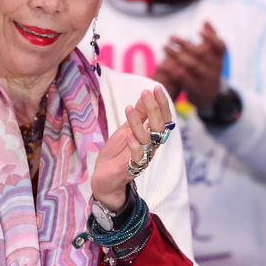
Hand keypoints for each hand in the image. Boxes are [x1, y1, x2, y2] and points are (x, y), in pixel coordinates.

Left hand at [92, 86, 173, 210]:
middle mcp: (150, 146)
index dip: (161, 104)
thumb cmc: (117, 153)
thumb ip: (138, 115)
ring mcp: (142, 157)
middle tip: (147, 92)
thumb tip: (146, 94)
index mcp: (151, 136)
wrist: (103, 178)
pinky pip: (137, 156)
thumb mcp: (126, 129)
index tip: (156, 88)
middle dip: (154, 108)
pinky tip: (128, 135)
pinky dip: (133, 145)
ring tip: (129, 108)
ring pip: (146, 139)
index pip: (163, 118)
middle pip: (158, 126)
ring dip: (138, 123)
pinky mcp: (131, 168)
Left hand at [156, 21, 226, 110]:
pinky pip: (183, 78)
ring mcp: (206, 78)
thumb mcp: (213, 55)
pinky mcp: (196, 87)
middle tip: (171, 36)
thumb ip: (211, 37)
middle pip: (201, 53)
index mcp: (219, 57)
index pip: (220, 46)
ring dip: (176, 55)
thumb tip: (206, 20)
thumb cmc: (208, 67)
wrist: (208, 94)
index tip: (198, 31)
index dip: (211, 38)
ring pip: (191, 65)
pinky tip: (162, 64)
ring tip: (164, 47)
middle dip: (186, 44)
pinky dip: (172, 71)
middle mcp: (215, 67)